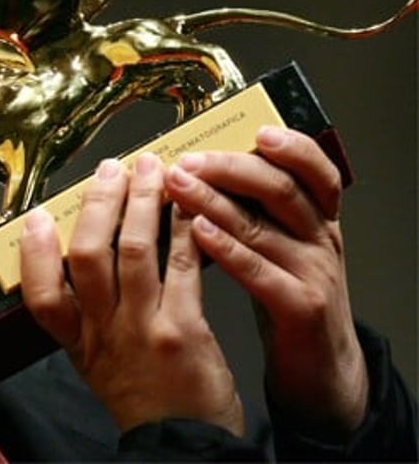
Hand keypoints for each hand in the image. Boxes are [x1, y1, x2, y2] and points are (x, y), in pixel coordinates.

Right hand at [20, 153, 243, 434]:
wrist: (184, 447)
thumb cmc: (145, 402)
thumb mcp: (99, 365)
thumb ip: (89, 319)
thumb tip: (91, 257)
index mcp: (78, 343)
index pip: (41, 295)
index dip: (35, 253)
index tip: (38, 218)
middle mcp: (104, 333)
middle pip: (89, 256)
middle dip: (100, 204)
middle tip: (110, 169)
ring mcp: (143, 330)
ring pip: (134, 251)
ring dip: (143, 202)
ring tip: (153, 169)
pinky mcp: (184, 331)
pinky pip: (182, 268)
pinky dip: (184, 231)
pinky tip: (192, 207)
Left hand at [164, 126, 367, 439]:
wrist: (321, 370)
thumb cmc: (287, 298)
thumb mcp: (280, 248)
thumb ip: (254, 212)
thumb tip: (198, 171)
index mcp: (317, 220)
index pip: (316, 170)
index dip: (291, 147)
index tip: (256, 129)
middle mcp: (320, 240)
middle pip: (281, 189)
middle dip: (231, 167)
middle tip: (188, 158)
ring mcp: (313, 273)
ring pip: (263, 225)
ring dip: (214, 200)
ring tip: (176, 183)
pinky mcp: (299, 307)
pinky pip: (259, 271)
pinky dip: (226, 248)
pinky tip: (195, 232)